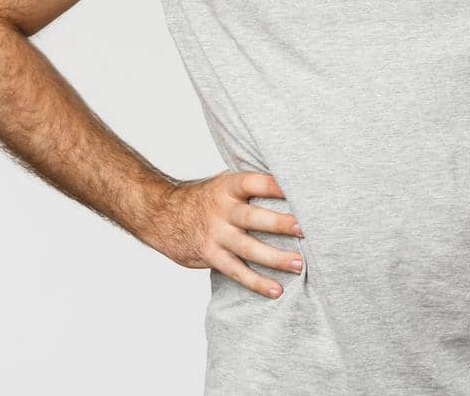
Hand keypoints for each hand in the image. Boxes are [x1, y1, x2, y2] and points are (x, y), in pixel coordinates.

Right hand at [154, 170, 305, 299]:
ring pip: (248, 248)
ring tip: (298, 264)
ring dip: (275, 258)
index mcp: (229, 187)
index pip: (254, 182)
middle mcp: (222, 210)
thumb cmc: (208, 200)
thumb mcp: (225, 184)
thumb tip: (293, 181)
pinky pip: (237, 272)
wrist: (164, 215)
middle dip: (280, 224)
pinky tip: (276, 289)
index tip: (297, 187)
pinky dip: (257, 282)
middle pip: (254, 217)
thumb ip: (252, 185)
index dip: (274, 184)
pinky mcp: (211, 255)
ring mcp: (216, 234)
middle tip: (305, 229)